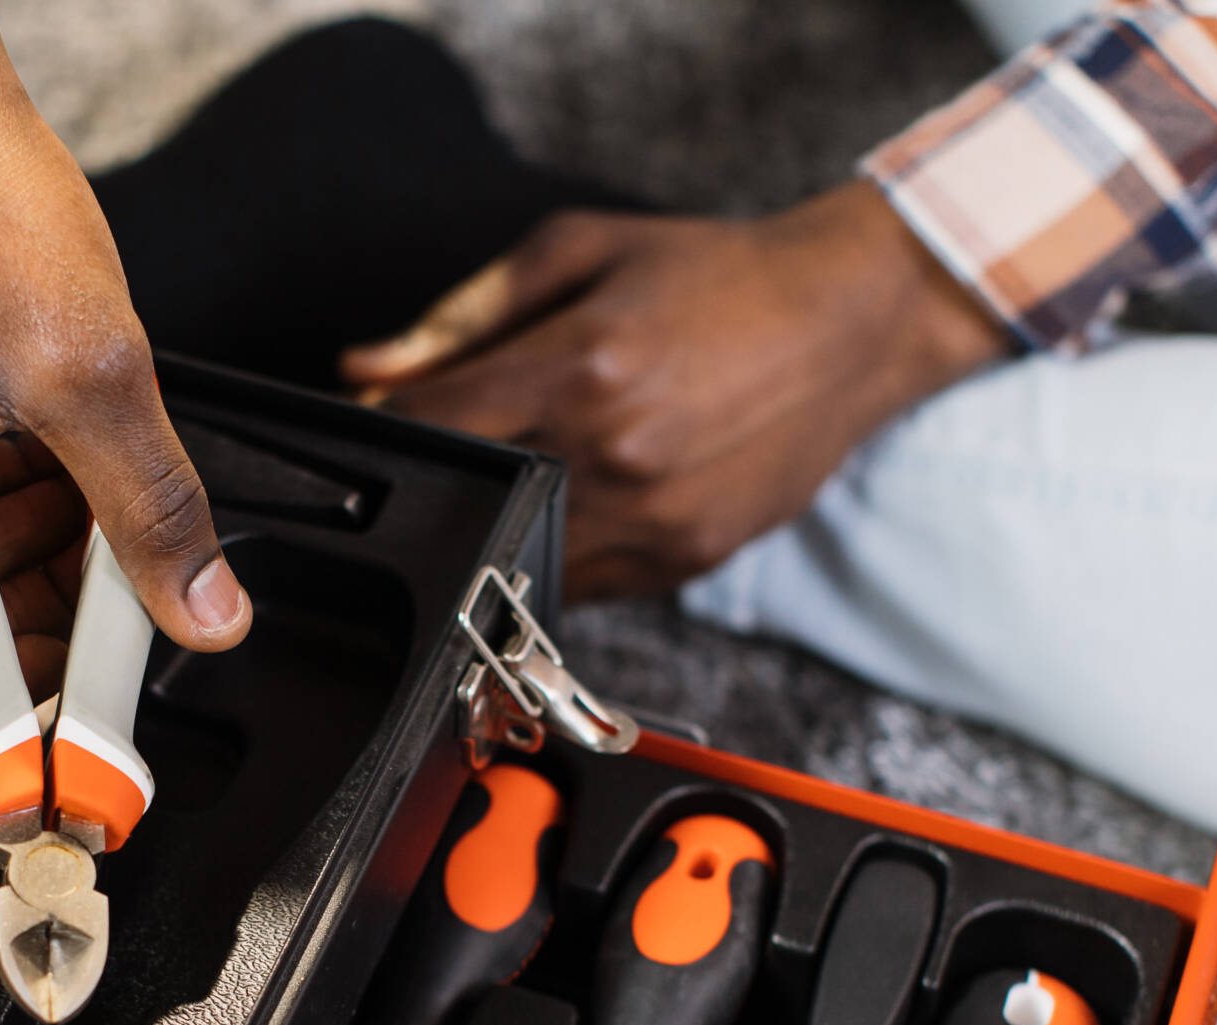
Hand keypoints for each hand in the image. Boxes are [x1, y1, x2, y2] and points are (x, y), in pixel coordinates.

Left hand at [341, 182, 1009, 600]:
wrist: (850, 322)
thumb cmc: (716, 276)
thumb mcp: (580, 252)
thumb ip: (463, 314)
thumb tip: (366, 367)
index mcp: (581, 365)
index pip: (432, 426)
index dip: (389, 426)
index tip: (384, 420)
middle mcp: (615, 453)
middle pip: (470, 499)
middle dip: (446, 478)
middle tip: (457, 447)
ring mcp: (653, 519)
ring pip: (518, 555)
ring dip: (499, 523)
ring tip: (531, 465)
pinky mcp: (684, 559)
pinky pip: (583, 581)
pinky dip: (562, 547)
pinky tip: (586, 494)